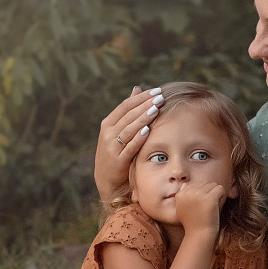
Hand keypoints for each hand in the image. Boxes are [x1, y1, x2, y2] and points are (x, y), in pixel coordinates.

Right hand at [95, 86, 164, 200]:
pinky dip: (138, 138)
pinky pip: (129, 147)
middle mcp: (108, 133)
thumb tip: (137, 88)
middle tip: (160, 97)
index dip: (141, 97)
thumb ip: (128, 111)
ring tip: (156, 109)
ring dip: (143, 118)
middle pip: (128, 115)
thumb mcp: (119, 130)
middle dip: (145, 105)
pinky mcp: (118, 160)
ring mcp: (111, 147)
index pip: (126, 105)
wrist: (107, 180)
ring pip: (129, 129)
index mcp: (108, 123)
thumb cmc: (117, 151)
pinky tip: (148, 130)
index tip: (157, 91)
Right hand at [174, 182, 226, 232]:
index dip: (203, 193)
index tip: (201, 206)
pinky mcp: (209, 198)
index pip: (197, 184)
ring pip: (214, 184)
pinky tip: (216, 205)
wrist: (199, 235)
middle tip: (207, 206)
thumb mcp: (182, 209)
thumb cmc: (193, 223)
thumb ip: (182, 196)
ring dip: (216, 194)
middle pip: (206, 182)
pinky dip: (222, 196)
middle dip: (210, 192)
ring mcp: (199, 194)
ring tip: (211, 207)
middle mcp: (188, 192)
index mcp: (181, 194)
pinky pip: (220, 188)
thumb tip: (185, 184)